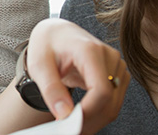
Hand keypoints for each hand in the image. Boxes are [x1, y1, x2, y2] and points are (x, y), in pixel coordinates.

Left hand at [24, 18, 129, 134]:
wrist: (56, 32)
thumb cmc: (47, 44)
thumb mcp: (39, 64)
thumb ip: (51, 88)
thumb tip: (64, 114)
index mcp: (90, 49)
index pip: (100, 90)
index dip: (87, 112)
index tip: (67, 124)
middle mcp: (109, 56)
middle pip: (109, 100)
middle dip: (88, 121)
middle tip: (66, 131)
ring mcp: (117, 65)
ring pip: (114, 105)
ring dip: (94, 121)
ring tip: (70, 126)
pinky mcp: (118, 74)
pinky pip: (113, 102)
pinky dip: (98, 114)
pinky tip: (80, 118)